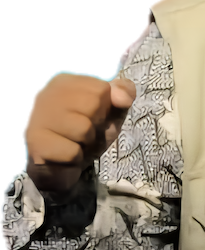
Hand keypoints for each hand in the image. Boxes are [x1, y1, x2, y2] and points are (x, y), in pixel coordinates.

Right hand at [23, 74, 136, 194]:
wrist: (58, 167)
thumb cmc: (85, 135)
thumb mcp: (111, 112)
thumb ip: (123, 94)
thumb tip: (124, 98)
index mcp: (66, 82)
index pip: (102, 89)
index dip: (105, 109)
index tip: (92, 116)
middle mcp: (47, 94)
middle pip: (93, 106)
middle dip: (96, 126)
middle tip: (83, 133)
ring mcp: (38, 118)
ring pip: (83, 130)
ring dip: (86, 143)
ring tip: (74, 143)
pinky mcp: (35, 142)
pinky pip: (72, 152)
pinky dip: (75, 158)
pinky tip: (63, 155)